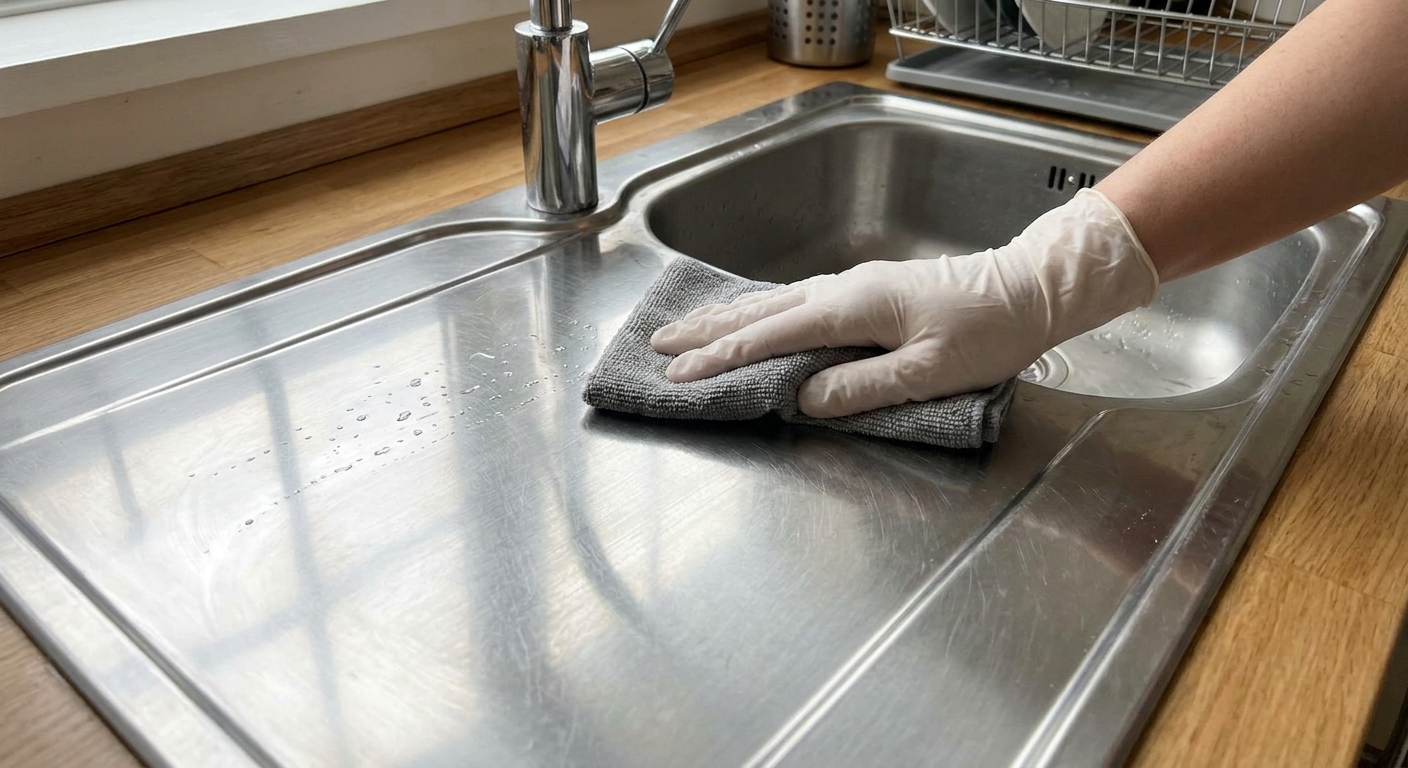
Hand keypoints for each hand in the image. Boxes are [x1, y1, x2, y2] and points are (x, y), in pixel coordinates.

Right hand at [650, 189, 1159, 417]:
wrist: (1031, 288)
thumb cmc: (990, 332)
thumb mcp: (930, 372)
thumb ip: (863, 387)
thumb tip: (803, 398)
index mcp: (853, 308)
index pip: (772, 336)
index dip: (722, 357)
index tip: (679, 373)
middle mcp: (844, 289)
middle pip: (760, 310)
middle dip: (707, 330)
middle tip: (658, 343)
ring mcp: (854, 286)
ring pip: (774, 301)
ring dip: (727, 317)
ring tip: (686, 328)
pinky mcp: (867, 291)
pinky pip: (795, 300)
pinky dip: (759, 310)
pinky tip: (751, 315)